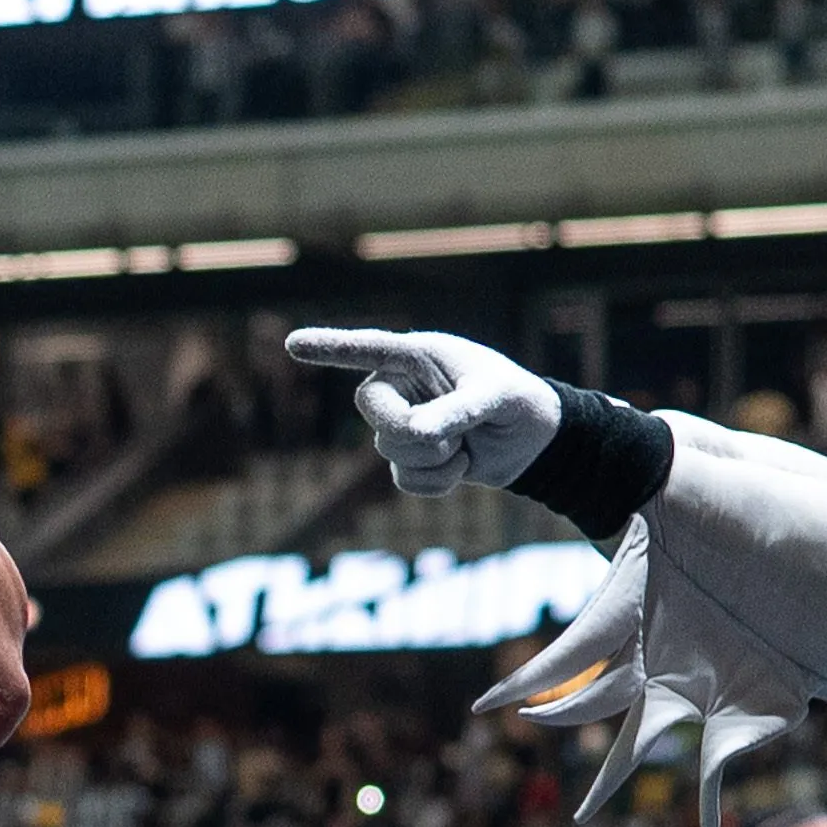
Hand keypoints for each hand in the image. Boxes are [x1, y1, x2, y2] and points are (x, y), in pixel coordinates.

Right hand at [285, 328, 561, 495]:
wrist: (534, 440)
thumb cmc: (516, 399)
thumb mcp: (495, 397)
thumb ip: (457, 411)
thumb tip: (417, 433)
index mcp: (419, 355)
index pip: (368, 349)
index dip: (330, 347)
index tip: (292, 343)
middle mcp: (404, 386)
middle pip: (371, 409)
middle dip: (407, 429)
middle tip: (449, 440)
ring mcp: (404, 423)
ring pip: (389, 449)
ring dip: (434, 458)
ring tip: (466, 447)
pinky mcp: (413, 458)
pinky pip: (405, 479)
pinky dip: (436, 483)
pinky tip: (462, 467)